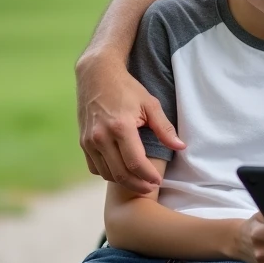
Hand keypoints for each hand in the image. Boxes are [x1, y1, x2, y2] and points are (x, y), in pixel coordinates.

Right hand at [77, 54, 184, 193]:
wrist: (96, 75)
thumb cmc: (127, 88)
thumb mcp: (150, 104)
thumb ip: (165, 128)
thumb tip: (181, 147)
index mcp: (120, 127)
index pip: (135, 163)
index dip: (148, 176)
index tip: (158, 181)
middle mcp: (101, 136)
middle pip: (120, 174)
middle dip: (138, 185)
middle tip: (151, 187)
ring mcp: (89, 140)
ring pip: (107, 173)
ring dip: (123, 182)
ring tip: (139, 181)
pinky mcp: (82, 142)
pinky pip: (95, 167)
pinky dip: (108, 173)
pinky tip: (121, 170)